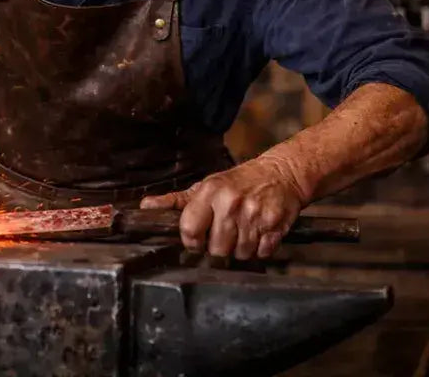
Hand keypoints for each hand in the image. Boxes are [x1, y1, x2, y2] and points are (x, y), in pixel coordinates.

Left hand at [139, 157, 308, 259]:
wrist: (281, 173)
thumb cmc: (239, 182)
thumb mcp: (206, 186)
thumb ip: (176, 201)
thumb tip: (147, 207)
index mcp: (211, 192)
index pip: (190, 229)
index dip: (191, 241)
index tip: (197, 240)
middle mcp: (231, 203)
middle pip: (216, 249)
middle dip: (218, 249)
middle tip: (223, 237)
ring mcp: (254, 215)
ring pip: (239, 254)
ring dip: (239, 251)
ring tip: (241, 233)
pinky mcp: (275, 226)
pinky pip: (261, 254)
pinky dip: (259, 250)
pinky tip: (257, 235)